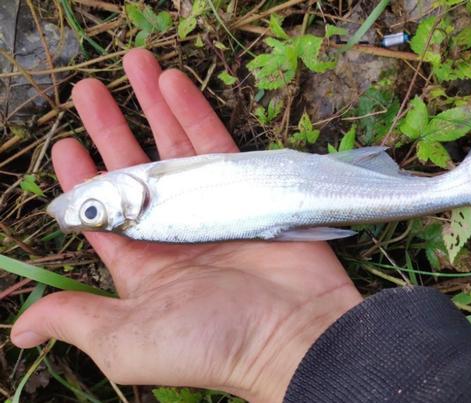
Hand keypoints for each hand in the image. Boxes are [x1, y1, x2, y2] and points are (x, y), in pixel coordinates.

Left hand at [11, 49, 362, 401]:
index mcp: (143, 264)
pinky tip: (173, 83)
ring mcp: (211, 207)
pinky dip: (194, 112)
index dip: (82, 180)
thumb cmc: (209, 341)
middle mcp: (174, 232)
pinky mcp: (247, 190)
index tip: (67, 146)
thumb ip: (76, 320)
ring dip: (152, 106)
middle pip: (135, 170)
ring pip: (175, 148)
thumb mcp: (127, 341)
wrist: (294, 332)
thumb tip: (20, 332)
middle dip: (111, 128)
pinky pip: (216, 144)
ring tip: (135, 65)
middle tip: (90, 92)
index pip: (103, 216)